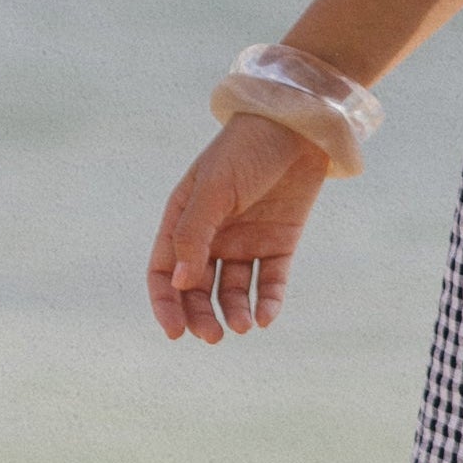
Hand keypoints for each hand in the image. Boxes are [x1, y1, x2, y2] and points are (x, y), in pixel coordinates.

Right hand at [146, 116, 331, 342]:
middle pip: (197, 288)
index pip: (164, 271)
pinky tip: (266, 317)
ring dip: (234, 311)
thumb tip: (177, 282)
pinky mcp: (279, 243)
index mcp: (184, 219)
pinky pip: (270, 281)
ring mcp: (246, 240)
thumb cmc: (246, 149)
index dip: (166, 303)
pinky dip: (267, 302)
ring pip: (234, 290)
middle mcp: (212, 235)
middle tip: (213, 336)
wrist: (299, 126)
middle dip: (201, 315)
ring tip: (242, 326)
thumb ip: (193, 235)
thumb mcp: (214, 190)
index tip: (176, 332)